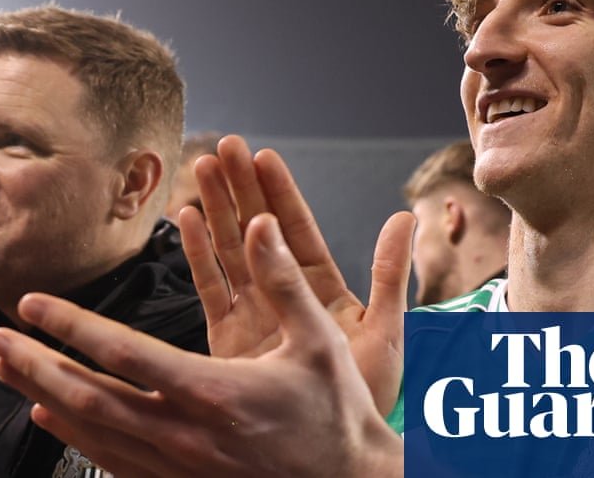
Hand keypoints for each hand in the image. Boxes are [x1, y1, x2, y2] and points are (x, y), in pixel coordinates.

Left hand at [0, 214, 402, 477]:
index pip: (124, 354)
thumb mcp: (320, 341)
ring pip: (94, 431)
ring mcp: (179, 463)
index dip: (72, 326)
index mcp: (213, 392)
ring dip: (46, 396)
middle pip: (91, 397)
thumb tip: (261, 223)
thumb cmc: (336, 412)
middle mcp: (185, 432)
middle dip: (38, 365)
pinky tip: (51, 416)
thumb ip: (283, 280)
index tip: (33, 303)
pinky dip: (75, 434)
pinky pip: (113, 459)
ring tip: (9, 371)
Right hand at [180, 135, 413, 414]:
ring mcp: (255, 313)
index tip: (263, 156)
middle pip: (258, 229)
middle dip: (241, 187)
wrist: (333, 450)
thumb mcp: (386, 332)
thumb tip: (406, 218)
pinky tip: (187, 219)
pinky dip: (197, 253)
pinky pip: (210, 286)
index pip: (297, 228)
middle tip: (224, 147)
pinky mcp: (228, 338)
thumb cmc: (367, 396)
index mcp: (322, 288)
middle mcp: (285, 294)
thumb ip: (390, 273)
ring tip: (200, 168)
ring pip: (231, 249)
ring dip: (217, 208)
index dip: (279, 192)